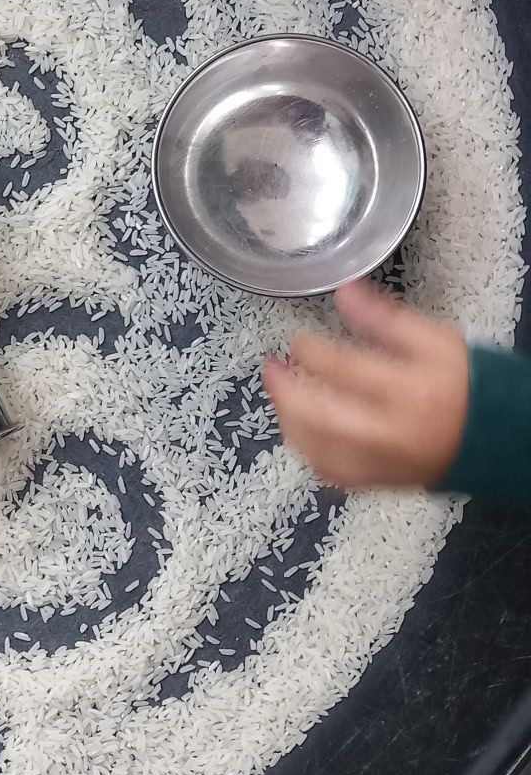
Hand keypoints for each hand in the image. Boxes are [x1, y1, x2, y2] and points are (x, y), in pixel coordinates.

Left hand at [262, 280, 468, 489]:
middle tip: (271, 366)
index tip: (294, 339)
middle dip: (285, 390)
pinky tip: (301, 430)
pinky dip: (308, 450)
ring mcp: (384, 463)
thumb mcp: (437, 341)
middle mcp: (393, 433)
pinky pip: (331, 474)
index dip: (310, 352)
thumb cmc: (474, 387)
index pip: (343, 370)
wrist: (502, 438)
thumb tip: (344, 293)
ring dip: (289, 421)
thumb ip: (386, 318)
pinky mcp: (381, 482)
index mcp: (410, 392)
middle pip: (319, 417)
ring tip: (281, 393)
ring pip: (317, 450)